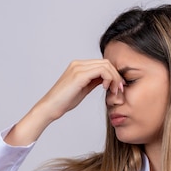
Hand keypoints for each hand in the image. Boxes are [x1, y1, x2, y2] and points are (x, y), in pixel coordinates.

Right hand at [5, 59, 123, 145]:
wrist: (50, 107)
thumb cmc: (64, 101)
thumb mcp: (83, 89)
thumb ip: (93, 82)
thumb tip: (106, 80)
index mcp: (78, 66)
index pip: (102, 64)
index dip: (113, 74)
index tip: (118, 88)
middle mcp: (78, 64)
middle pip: (106, 62)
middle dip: (117, 76)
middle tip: (120, 90)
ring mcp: (78, 68)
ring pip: (106, 65)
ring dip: (114, 78)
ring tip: (115, 91)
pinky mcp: (79, 75)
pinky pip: (101, 71)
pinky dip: (109, 79)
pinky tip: (107, 88)